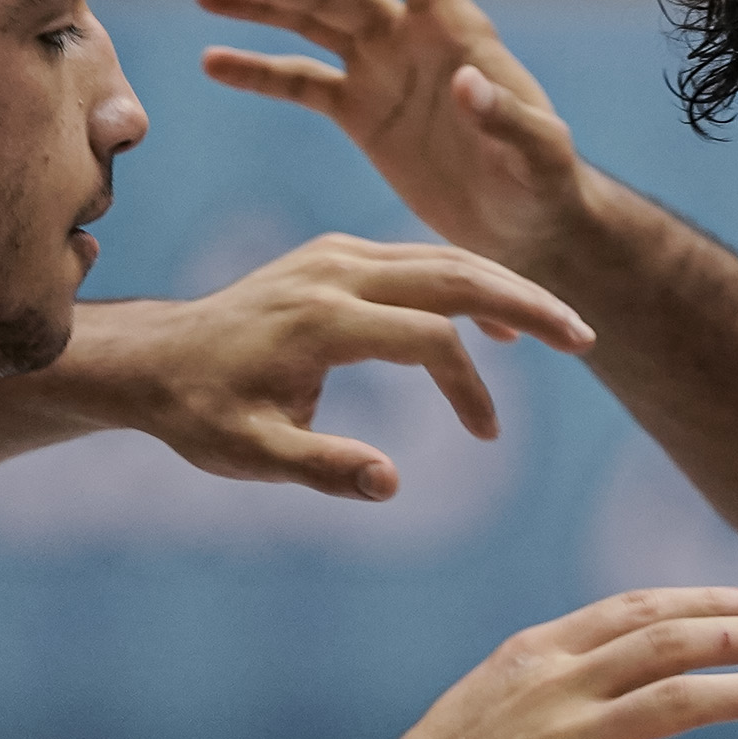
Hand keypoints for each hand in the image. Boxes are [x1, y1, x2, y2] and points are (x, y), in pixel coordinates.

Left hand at [101, 232, 591, 501]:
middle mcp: (334, 272)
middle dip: (525, 305)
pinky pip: (416, 260)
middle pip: (453, 273)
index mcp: (322, 319)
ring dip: (504, 290)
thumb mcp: (250, 454)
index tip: (484, 438)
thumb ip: (322, 468)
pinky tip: (493, 321)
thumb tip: (391, 483)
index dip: (469, 389)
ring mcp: (335, 255)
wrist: (152, 359)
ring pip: (441, 258)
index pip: (429, 340)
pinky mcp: (336, 255)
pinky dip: (464, 284)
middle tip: (585, 338)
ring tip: (559, 329)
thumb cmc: (201, 413)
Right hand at [196, 0, 591, 270]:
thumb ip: (505, 119)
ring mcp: (382, 73)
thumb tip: (466, 84)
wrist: (528, 229)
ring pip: (309, 24)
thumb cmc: (545, 185)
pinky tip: (213, 62)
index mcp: (453, 30)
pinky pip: (301, 83)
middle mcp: (411, 39)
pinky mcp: (363, 115)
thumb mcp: (536, 155)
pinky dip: (259, 72)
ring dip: (257, 5)